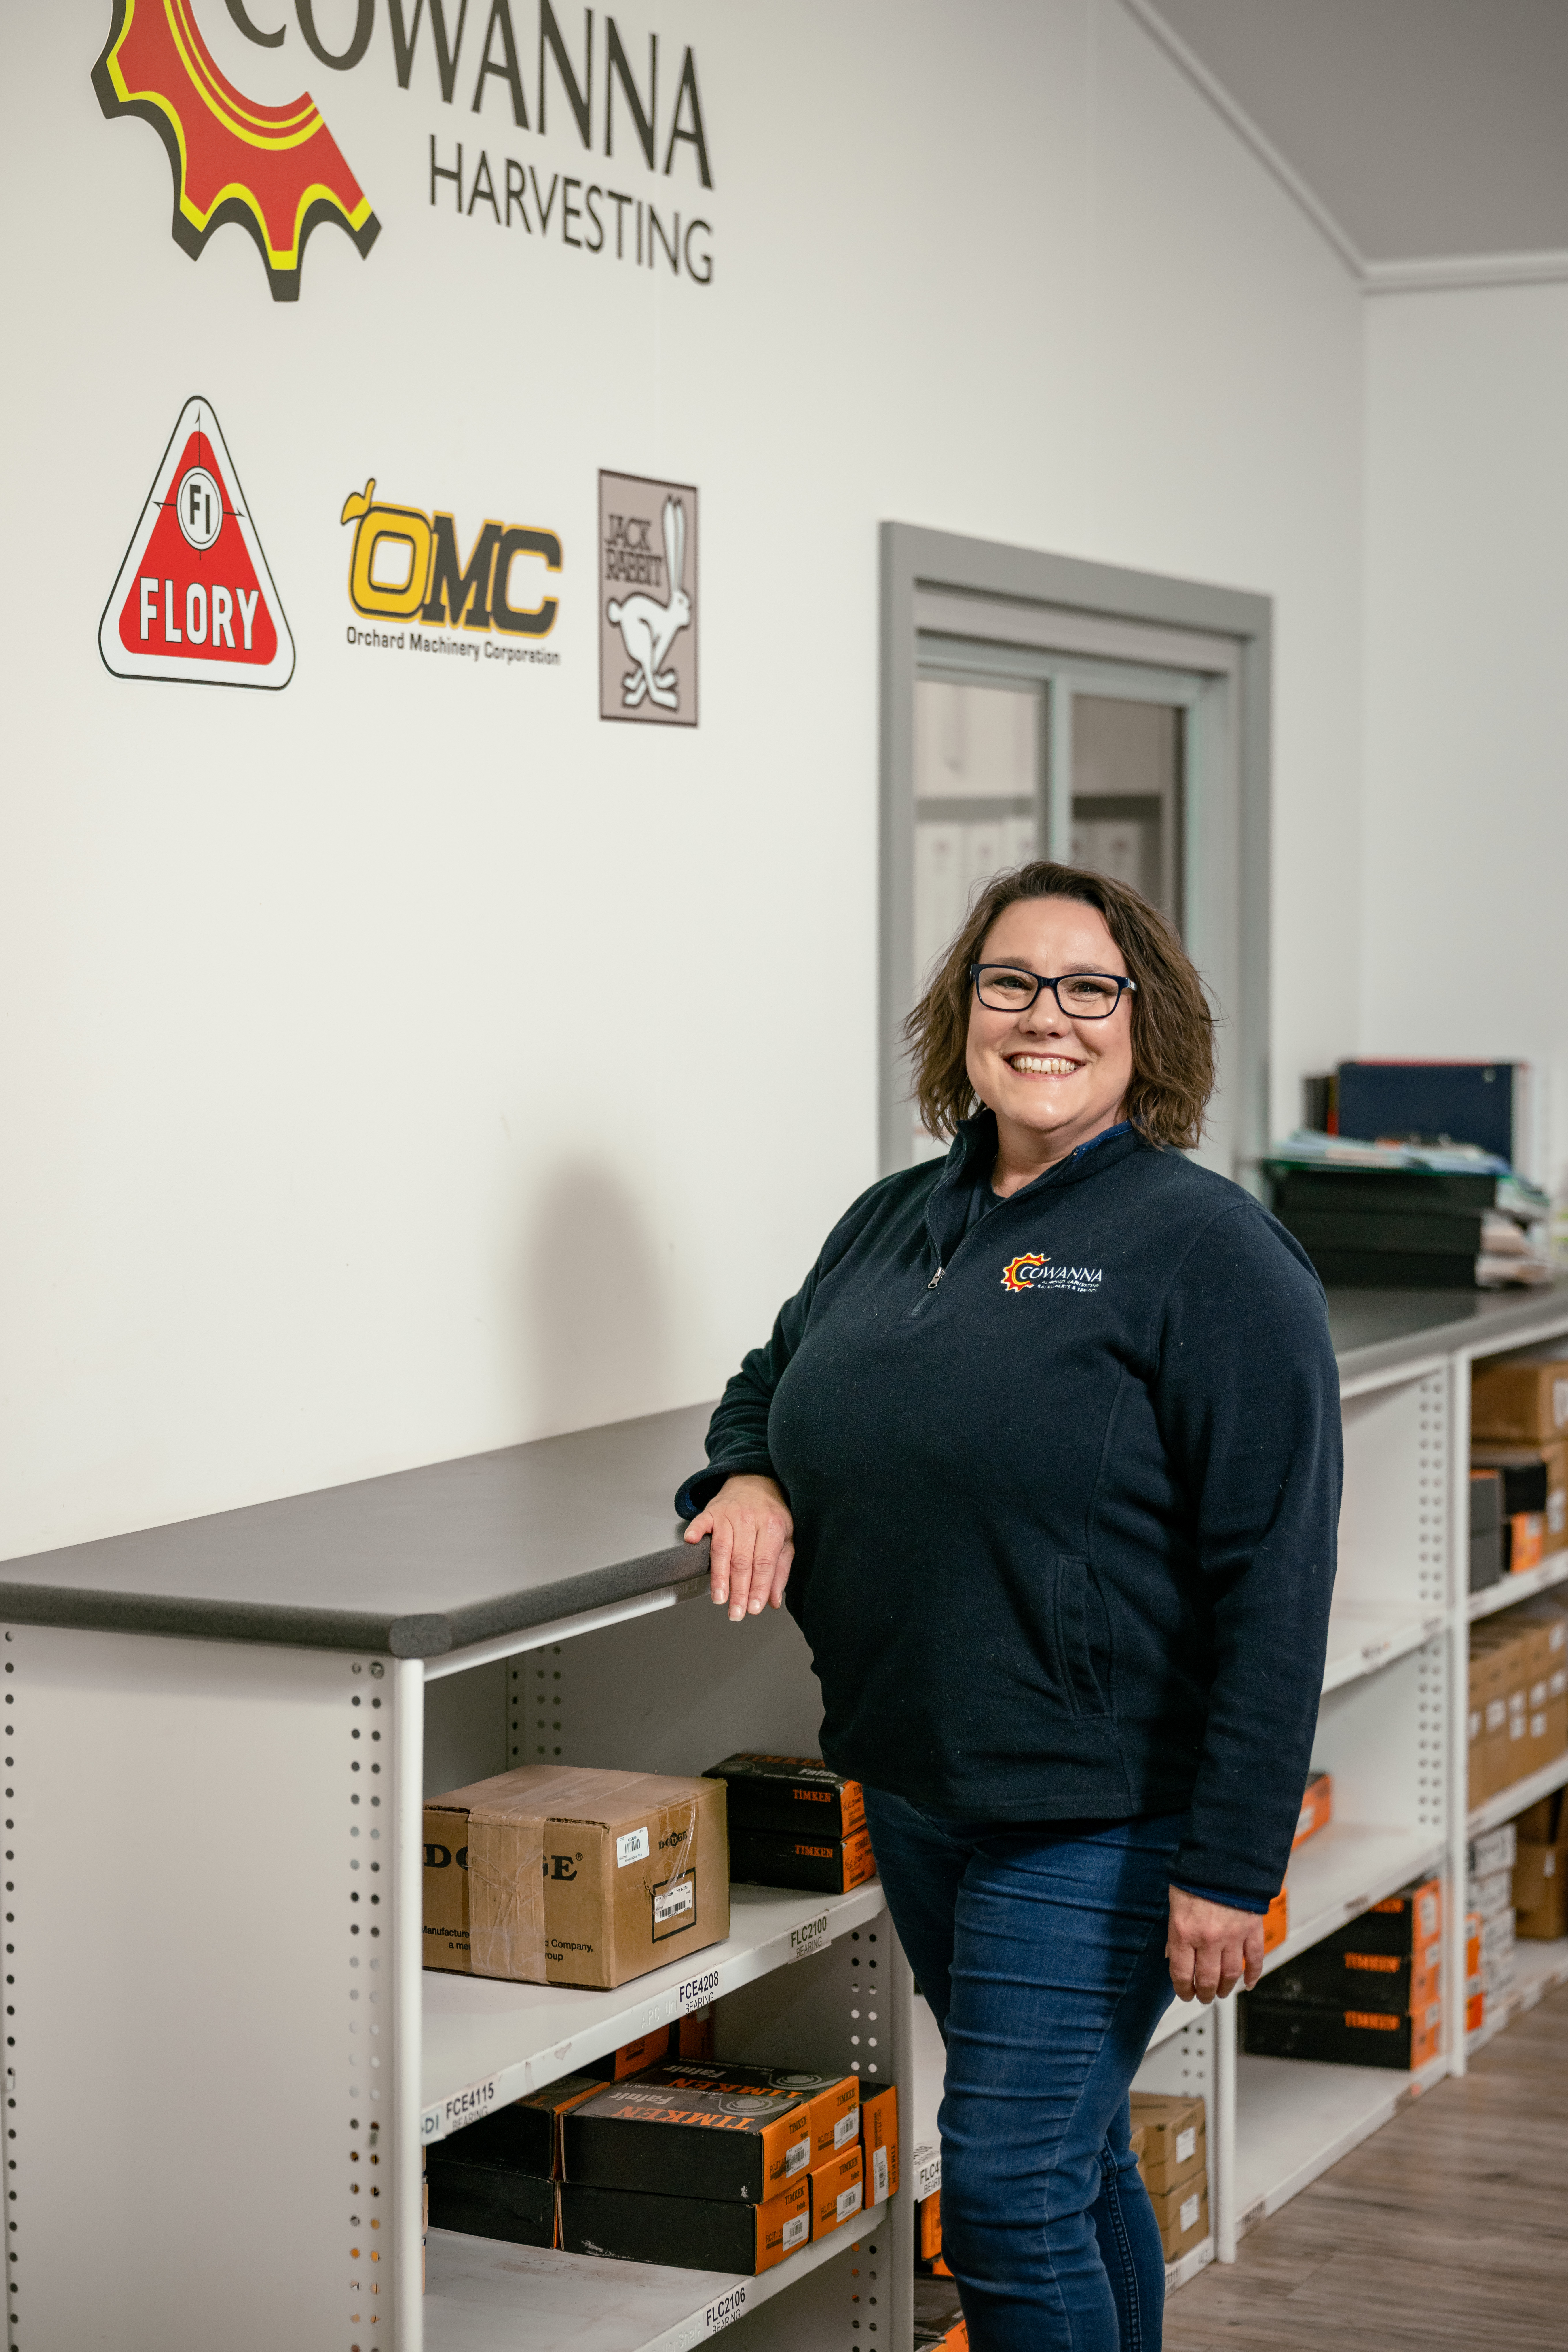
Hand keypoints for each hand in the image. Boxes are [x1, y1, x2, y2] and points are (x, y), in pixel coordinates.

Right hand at [683, 1474, 794, 1621]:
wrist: (756, 1481)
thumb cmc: (771, 1513)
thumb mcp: (786, 1538)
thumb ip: (780, 1569)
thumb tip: (774, 1599)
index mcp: (772, 1526)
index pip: (764, 1562)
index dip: (758, 1587)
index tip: (754, 1607)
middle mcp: (750, 1519)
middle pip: (742, 1560)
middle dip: (739, 1590)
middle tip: (736, 1612)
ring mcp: (728, 1514)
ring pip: (721, 1548)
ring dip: (718, 1575)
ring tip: (719, 1597)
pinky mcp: (711, 1511)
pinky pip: (701, 1522)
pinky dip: (695, 1531)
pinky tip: (691, 1541)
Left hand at [1166, 1886, 1265, 2003]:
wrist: (1223, 1857)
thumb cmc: (1196, 1876)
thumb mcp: (1175, 1903)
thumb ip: (1174, 1933)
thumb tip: (1172, 1955)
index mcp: (1183, 1932)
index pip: (1181, 1973)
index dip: (1183, 1989)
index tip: (1184, 1993)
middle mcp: (1207, 1939)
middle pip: (1207, 1980)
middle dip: (1204, 1993)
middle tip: (1203, 1996)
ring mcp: (1232, 1937)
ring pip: (1230, 1975)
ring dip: (1226, 1988)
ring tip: (1221, 1992)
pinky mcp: (1251, 1931)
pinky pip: (1254, 1960)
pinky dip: (1252, 1975)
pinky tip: (1248, 1983)